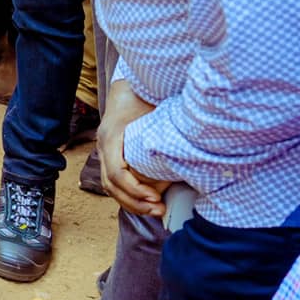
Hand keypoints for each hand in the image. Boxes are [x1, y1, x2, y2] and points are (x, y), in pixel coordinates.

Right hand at [98, 81, 169, 216]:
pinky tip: (148, 202)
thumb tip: (196, 148)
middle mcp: (103, 147)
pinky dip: (129, 196)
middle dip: (135, 202)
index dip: (134, 190)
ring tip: (156, 210)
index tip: (155, 198)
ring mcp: (104, 153)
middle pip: (111, 185)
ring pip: (110, 188)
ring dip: (132, 203)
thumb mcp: (155, 112)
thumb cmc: (143, 98)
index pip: (116, 173)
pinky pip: (114, 183)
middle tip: (159, 210)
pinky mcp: (110, 157)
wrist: (127, 88)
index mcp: (112, 137)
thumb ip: (168, 130)